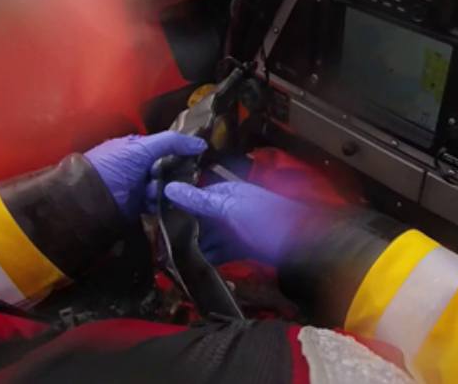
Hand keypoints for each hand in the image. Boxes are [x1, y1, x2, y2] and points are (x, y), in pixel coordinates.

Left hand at [86, 132, 206, 216]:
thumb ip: (171, 142)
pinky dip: (160, 203)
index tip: (198, 155)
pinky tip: (160, 202)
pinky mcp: (138, 206)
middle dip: (175, 173)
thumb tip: (201, 143)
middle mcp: (138, 167)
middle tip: (187, 177)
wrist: (90, 199)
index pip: (164, 147)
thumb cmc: (113, 166)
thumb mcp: (142, 147)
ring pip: (164, 186)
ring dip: (166, 189)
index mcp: (136, 148)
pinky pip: (157, 203)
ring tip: (160, 191)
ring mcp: (138, 187)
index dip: (180, 150)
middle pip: (167, 168)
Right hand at [163, 181, 311, 264]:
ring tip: (170, 261)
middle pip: (199, 220)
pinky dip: (207, 259)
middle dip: (182, 231)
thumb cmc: (268, 220)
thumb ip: (201, 201)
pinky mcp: (240, 249)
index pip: (195, 196)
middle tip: (159, 247)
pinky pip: (218, 253)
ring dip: (192, 248)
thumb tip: (168, 188)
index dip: (176, 207)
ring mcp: (235, 230)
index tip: (155, 220)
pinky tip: (192, 268)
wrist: (301, 246)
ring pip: (207, 238)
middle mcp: (229, 209)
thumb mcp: (231, 208)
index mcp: (227, 193)